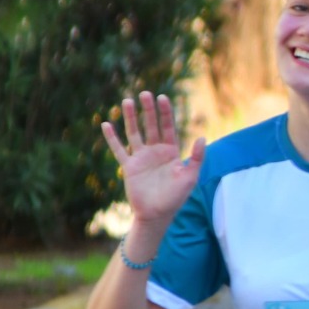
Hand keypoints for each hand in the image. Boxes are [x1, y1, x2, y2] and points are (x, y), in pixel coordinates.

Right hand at [100, 91, 205, 223]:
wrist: (157, 214)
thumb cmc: (176, 197)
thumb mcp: (190, 177)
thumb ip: (197, 158)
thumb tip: (202, 137)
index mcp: (171, 152)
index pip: (168, 127)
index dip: (166, 112)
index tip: (162, 97)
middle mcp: (156, 151)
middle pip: (151, 125)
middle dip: (148, 110)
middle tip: (144, 93)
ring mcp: (141, 158)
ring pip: (134, 133)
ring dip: (130, 117)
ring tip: (126, 101)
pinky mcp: (129, 167)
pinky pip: (119, 150)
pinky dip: (112, 138)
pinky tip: (106, 124)